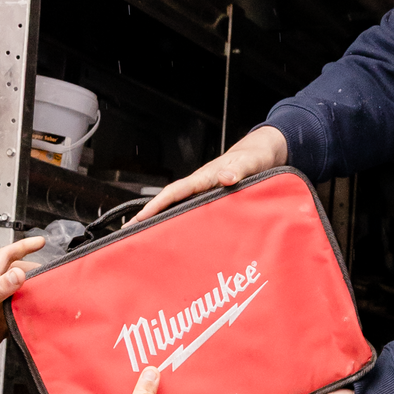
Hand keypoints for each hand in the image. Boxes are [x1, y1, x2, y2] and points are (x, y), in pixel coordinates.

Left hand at [0, 237, 44, 377]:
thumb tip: (19, 273)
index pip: (6, 256)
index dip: (23, 246)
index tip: (40, 242)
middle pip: (18, 273)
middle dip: (35, 270)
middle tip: (50, 273)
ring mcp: (0, 308)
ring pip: (22, 292)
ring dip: (35, 291)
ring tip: (49, 292)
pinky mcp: (5, 323)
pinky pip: (22, 311)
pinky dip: (32, 310)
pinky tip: (39, 313)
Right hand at [134, 122, 287, 224]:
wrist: (262, 154)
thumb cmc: (254, 157)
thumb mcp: (250, 163)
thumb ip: (239, 170)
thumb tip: (227, 178)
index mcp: (205, 178)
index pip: (175, 192)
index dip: (157, 205)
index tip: (141, 218)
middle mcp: (200, 186)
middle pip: (170, 202)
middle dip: (149, 217)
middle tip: (130, 234)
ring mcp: (204, 193)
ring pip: (179, 208)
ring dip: (161, 220)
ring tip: (145, 239)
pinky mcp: (212, 199)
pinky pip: (192, 211)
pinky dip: (179, 222)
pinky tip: (176, 235)